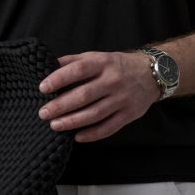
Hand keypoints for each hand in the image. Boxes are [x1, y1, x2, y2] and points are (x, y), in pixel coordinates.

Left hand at [38, 51, 160, 141]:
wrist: (152, 74)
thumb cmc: (117, 65)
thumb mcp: (97, 57)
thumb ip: (74, 61)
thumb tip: (49, 66)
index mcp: (103, 63)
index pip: (79, 70)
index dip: (59, 78)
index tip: (43, 88)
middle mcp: (113, 80)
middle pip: (84, 95)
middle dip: (61, 105)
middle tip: (43, 113)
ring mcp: (122, 99)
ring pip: (95, 114)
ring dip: (73, 122)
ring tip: (55, 125)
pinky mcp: (129, 114)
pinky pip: (109, 127)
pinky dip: (92, 134)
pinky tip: (77, 137)